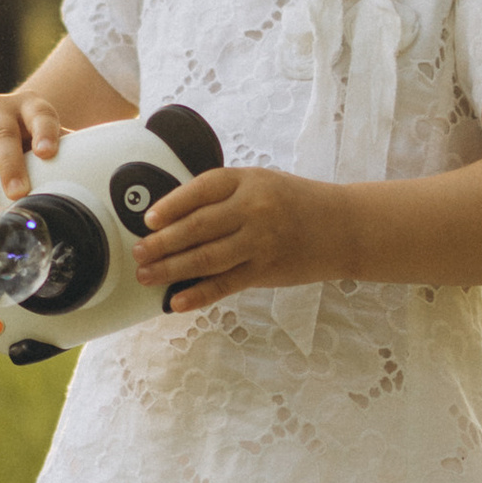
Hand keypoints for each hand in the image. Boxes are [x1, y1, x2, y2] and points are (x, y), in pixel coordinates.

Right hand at [0, 92, 63, 224]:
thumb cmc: (31, 139)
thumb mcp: (49, 138)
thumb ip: (66, 156)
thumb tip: (92, 189)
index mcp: (29, 106)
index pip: (40, 115)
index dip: (44, 133)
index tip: (47, 153)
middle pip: (2, 136)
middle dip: (9, 166)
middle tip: (17, 193)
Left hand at [133, 167, 338, 310]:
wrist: (343, 227)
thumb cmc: (295, 202)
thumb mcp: (261, 183)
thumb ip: (224, 195)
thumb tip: (173, 216)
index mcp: (248, 181)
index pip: (202, 190)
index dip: (171, 205)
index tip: (149, 219)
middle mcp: (253, 209)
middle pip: (198, 227)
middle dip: (162, 242)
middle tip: (138, 252)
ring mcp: (260, 242)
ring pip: (207, 258)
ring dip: (171, 269)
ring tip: (147, 275)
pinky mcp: (266, 270)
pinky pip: (226, 284)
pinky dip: (198, 294)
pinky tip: (177, 301)